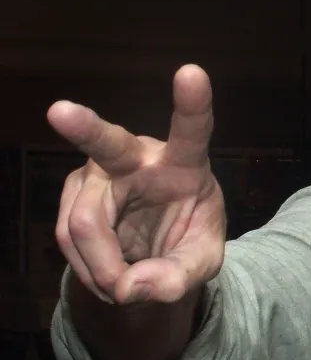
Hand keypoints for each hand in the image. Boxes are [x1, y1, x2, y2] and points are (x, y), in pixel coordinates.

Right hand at [48, 65, 226, 305]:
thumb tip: (133, 288)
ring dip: (103, 267)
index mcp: (185, 163)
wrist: (158, 251)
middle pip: (108, 145)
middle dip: (85, 127)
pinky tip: (110, 275)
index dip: (192, 103)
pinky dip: (91, 269)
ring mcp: (99, 172)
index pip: (192, 130)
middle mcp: (138, 157)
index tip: (191, 71)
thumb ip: (179, 277)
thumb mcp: (200, 263)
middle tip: (60, 111)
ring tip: (127, 286)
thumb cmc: (188, 241)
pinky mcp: (75, 193)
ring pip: (83, 222)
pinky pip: (69, 238)